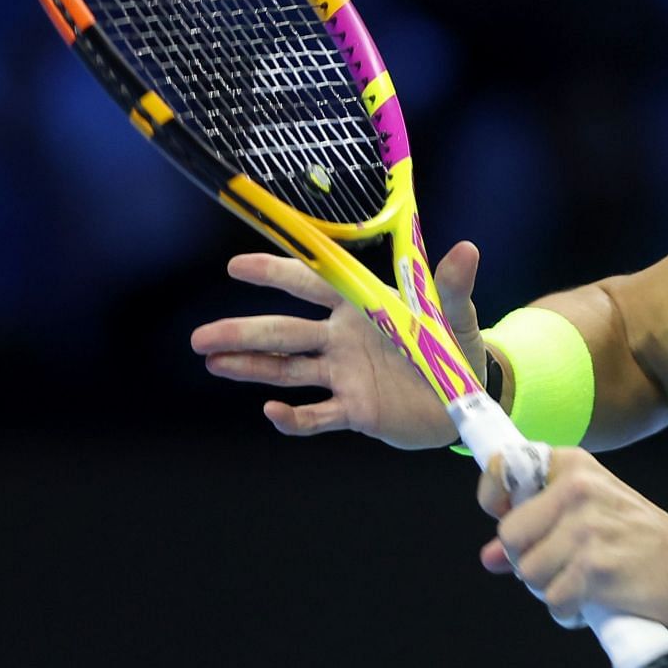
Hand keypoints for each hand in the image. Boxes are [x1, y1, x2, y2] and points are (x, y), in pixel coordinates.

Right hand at [191, 242, 487, 449]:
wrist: (467, 399)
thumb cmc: (457, 347)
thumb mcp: (457, 316)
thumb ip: (452, 287)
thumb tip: (467, 250)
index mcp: (362, 307)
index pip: (312, 284)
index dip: (275, 273)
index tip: (236, 266)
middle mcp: (344, 339)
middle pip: (284, 331)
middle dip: (242, 331)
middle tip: (200, 337)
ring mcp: (344, 375)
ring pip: (288, 369)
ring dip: (250, 367)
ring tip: (212, 361)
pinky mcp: (354, 410)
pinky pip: (316, 415)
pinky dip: (293, 417)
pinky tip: (271, 412)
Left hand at [477, 448, 667, 627]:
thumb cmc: (637, 536)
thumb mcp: (590, 512)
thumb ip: (538, 527)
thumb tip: (488, 557)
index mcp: (574, 467)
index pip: (505, 469)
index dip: (495, 500)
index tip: (508, 518)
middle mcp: (577, 490)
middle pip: (510, 537)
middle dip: (528, 560)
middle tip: (562, 564)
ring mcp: (586, 530)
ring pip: (529, 574)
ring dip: (550, 589)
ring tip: (581, 583)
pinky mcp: (595, 569)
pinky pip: (554, 601)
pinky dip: (568, 611)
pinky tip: (591, 602)